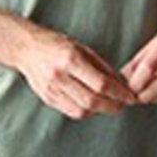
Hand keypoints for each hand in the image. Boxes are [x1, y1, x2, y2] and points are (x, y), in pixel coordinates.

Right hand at [17, 26, 137, 118]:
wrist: (26, 48)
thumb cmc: (57, 44)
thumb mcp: (82, 48)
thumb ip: (101, 67)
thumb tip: (122, 84)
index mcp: (70, 59)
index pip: (101, 84)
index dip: (119, 93)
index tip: (130, 96)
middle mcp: (59, 76)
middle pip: (92, 101)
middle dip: (112, 106)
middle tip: (122, 105)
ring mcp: (51, 89)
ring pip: (82, 110)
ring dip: (100, 111)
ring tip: (109, 105)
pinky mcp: (47, 98)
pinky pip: (71, 111)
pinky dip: (86, 111)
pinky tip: (93, 105)